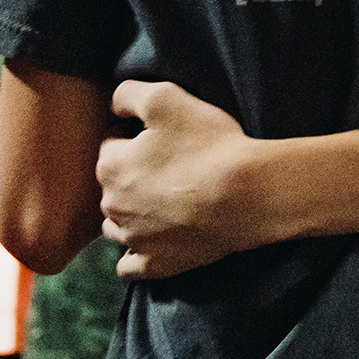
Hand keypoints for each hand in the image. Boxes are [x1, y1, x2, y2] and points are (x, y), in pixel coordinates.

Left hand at [96, 80, 269, 278]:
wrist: (247, 195)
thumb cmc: (209, 144)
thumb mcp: (166, 97)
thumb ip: (128, 94)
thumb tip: (113, 105)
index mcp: (111, 167)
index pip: (110, 146)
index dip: (135, 136)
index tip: (165, 136)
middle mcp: (113, 207)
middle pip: (113, 185)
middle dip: (133, 174)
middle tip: (172, 164)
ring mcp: (134, 240)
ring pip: (116, 224)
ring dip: (132, 212)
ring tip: (167, 198)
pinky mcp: (157, 264)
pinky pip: (130, 265)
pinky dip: (137, 252)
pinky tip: (154, 239)